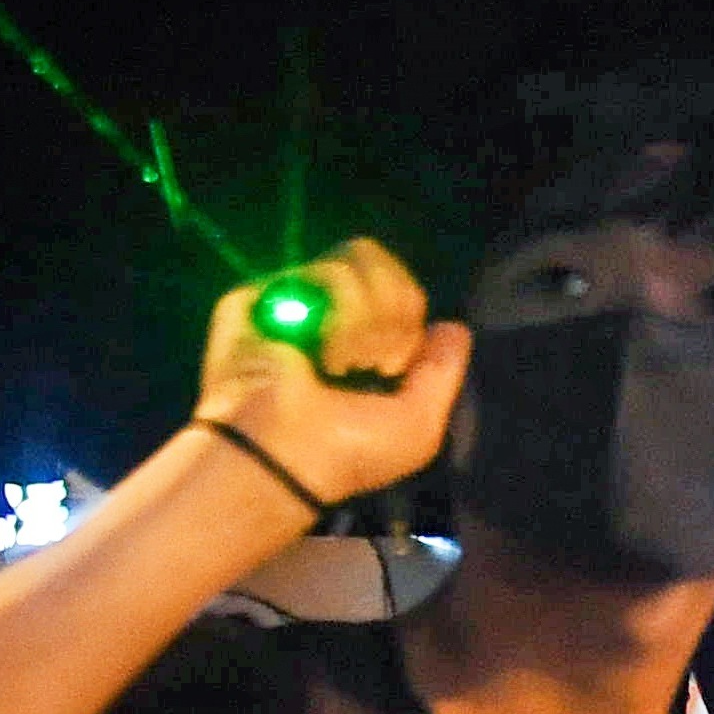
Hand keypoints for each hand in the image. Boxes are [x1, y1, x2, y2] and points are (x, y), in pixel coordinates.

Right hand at [194, 241, 467, 507]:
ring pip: (360, 257)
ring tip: (342, 364)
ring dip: (367, 318)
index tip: (394, 366)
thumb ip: (442, 371)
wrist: (283, 456)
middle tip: (375, 363)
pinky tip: (324, 356)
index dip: (409, 320)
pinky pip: (329, 270)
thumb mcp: (417, 424)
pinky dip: (344, 314)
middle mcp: (320, 313)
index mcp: (354, 339)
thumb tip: (453, 327)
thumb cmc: (349, 452)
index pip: (399, 290)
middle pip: (384, 266)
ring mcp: (289, 300)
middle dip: (395, 315)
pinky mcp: (260, 295)